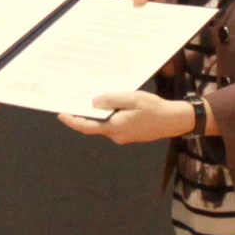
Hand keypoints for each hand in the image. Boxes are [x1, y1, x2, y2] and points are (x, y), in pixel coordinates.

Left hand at [59, 91, 194, 143]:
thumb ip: (111, 100)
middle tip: (72, 101)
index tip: (61, 114)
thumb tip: (93, 102)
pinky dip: (106, 116)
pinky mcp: (127, 134)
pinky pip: (112, 124)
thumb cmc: (154, 108)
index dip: (73, 121)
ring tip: (89, 98)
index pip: (87, 127)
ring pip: (103, 124)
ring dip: (96, 114)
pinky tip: (107, 105)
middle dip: (82, 115)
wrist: (172, 120)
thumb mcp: (132, 98)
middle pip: (93, 125)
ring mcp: (122, 136)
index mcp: (115, 127)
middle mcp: (116, 135)